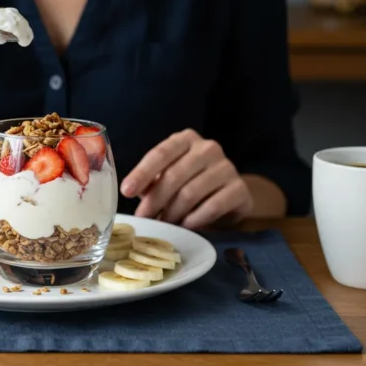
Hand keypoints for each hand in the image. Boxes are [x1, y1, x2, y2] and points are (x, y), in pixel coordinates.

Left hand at [120, 129, 252, 229]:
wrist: (230, 195)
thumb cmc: (191, 183)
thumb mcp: (169, 177)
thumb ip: (152, 181)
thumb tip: (131, 192)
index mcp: (186, 140)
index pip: (160, 154)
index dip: (142, 173)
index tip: (126, 192)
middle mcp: (207, 148)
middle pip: (174, 175)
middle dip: (155, 200)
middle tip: (144, 218)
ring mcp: (226, 167)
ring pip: (191, 192)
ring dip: (173, 213)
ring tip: (164, 224)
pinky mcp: (239, 189)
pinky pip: (212, 206)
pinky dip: (194, 219)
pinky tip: (185, 226)